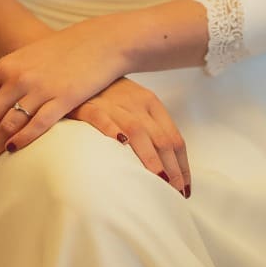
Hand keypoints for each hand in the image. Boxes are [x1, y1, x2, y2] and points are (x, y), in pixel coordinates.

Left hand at [0, 19, 124, 164]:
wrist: (97, 42)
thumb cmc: (58, 51)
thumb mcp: (23, 58)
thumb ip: (0, 78)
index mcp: (4, 66)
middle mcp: (17, 78)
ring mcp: (40, 89)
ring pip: (7, 125)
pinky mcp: (63, 100)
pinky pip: (37, 125)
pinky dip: (21, 140)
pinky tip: (11, 150)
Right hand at [68, 78, 190, 195]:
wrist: (80, 72)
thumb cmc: (110, 95)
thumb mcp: (135, 105)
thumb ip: (151, 128)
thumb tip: (168, 163)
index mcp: (151, 103)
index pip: (174, 138)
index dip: (182, 165)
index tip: (184, 188)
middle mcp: (137, 103)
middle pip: (161, 139)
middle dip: (171, 169)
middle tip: (175, 194)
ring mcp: (113, 104)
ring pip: (137, 132)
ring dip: (150, 159)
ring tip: (157, 182)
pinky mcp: (89, 106)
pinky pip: (102, 119)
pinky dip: (112, 132)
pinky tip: (120, 146)